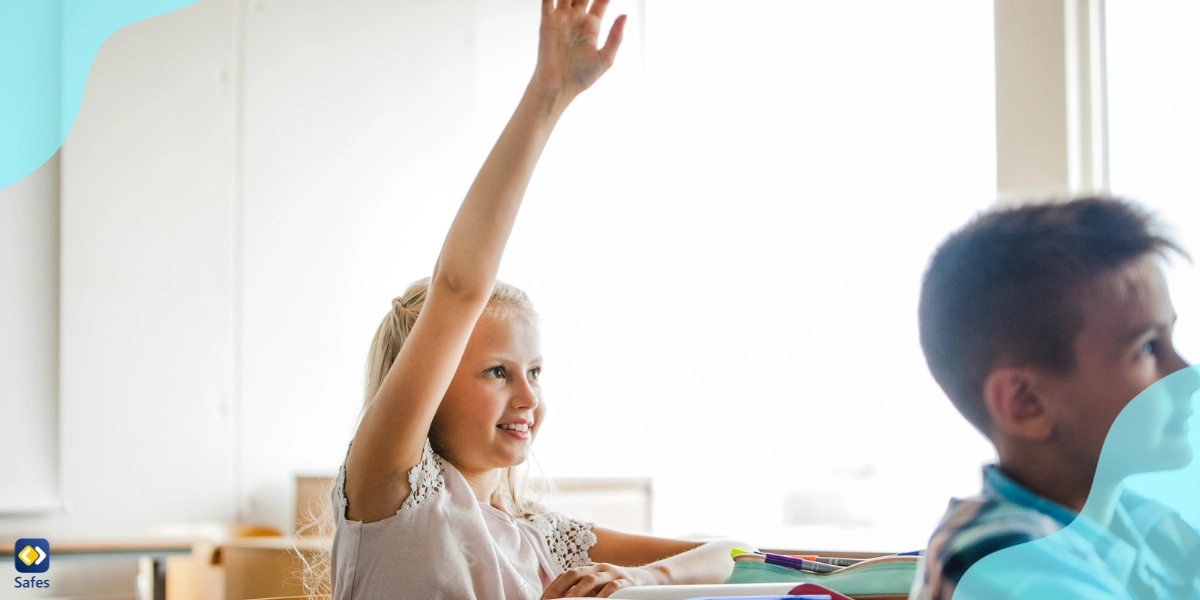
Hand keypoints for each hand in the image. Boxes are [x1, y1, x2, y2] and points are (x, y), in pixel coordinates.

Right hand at [531, 0, 626, 98]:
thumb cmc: (582, 77)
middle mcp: (576, 19)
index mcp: (591, 26)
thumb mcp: (606, 58)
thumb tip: (625, 15)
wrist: (558, 87)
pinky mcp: (547, 21)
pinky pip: (549, 0)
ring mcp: (561, 19)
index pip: (601, 1)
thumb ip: (616, 36)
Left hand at [539, 562, 659, 597]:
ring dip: (576, 592)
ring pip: (590, 580)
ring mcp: (612, 573)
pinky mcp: (625, 582)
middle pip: (574, 574)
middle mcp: (599, 568)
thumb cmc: (619, 585)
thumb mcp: (600, 585)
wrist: (649, 578)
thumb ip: (584, 591)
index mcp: (590, 568)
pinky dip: (602, 595)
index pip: (566, 575)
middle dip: (559, 588)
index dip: (553, 587)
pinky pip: (612, 587)